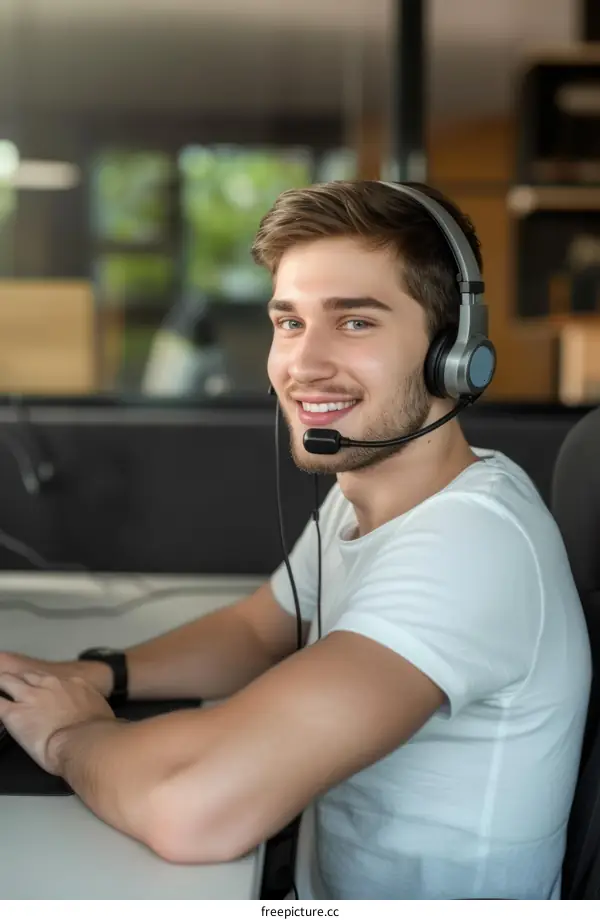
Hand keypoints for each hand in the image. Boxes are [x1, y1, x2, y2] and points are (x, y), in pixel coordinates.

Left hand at [0, 670, 114, 773]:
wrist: (83, 742)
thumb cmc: (97, 731)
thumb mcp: (101, 711)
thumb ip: (91, 707)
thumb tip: (94, 715)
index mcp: (72, 683)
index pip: (50, 679)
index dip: (42, 685)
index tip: (41, 693)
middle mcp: (49, 684)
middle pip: (26, 675)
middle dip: (18, 681)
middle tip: (13, 689)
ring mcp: (30, 696)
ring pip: (6, 681)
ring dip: (2, 685)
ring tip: (0, 689)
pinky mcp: (14, 714)